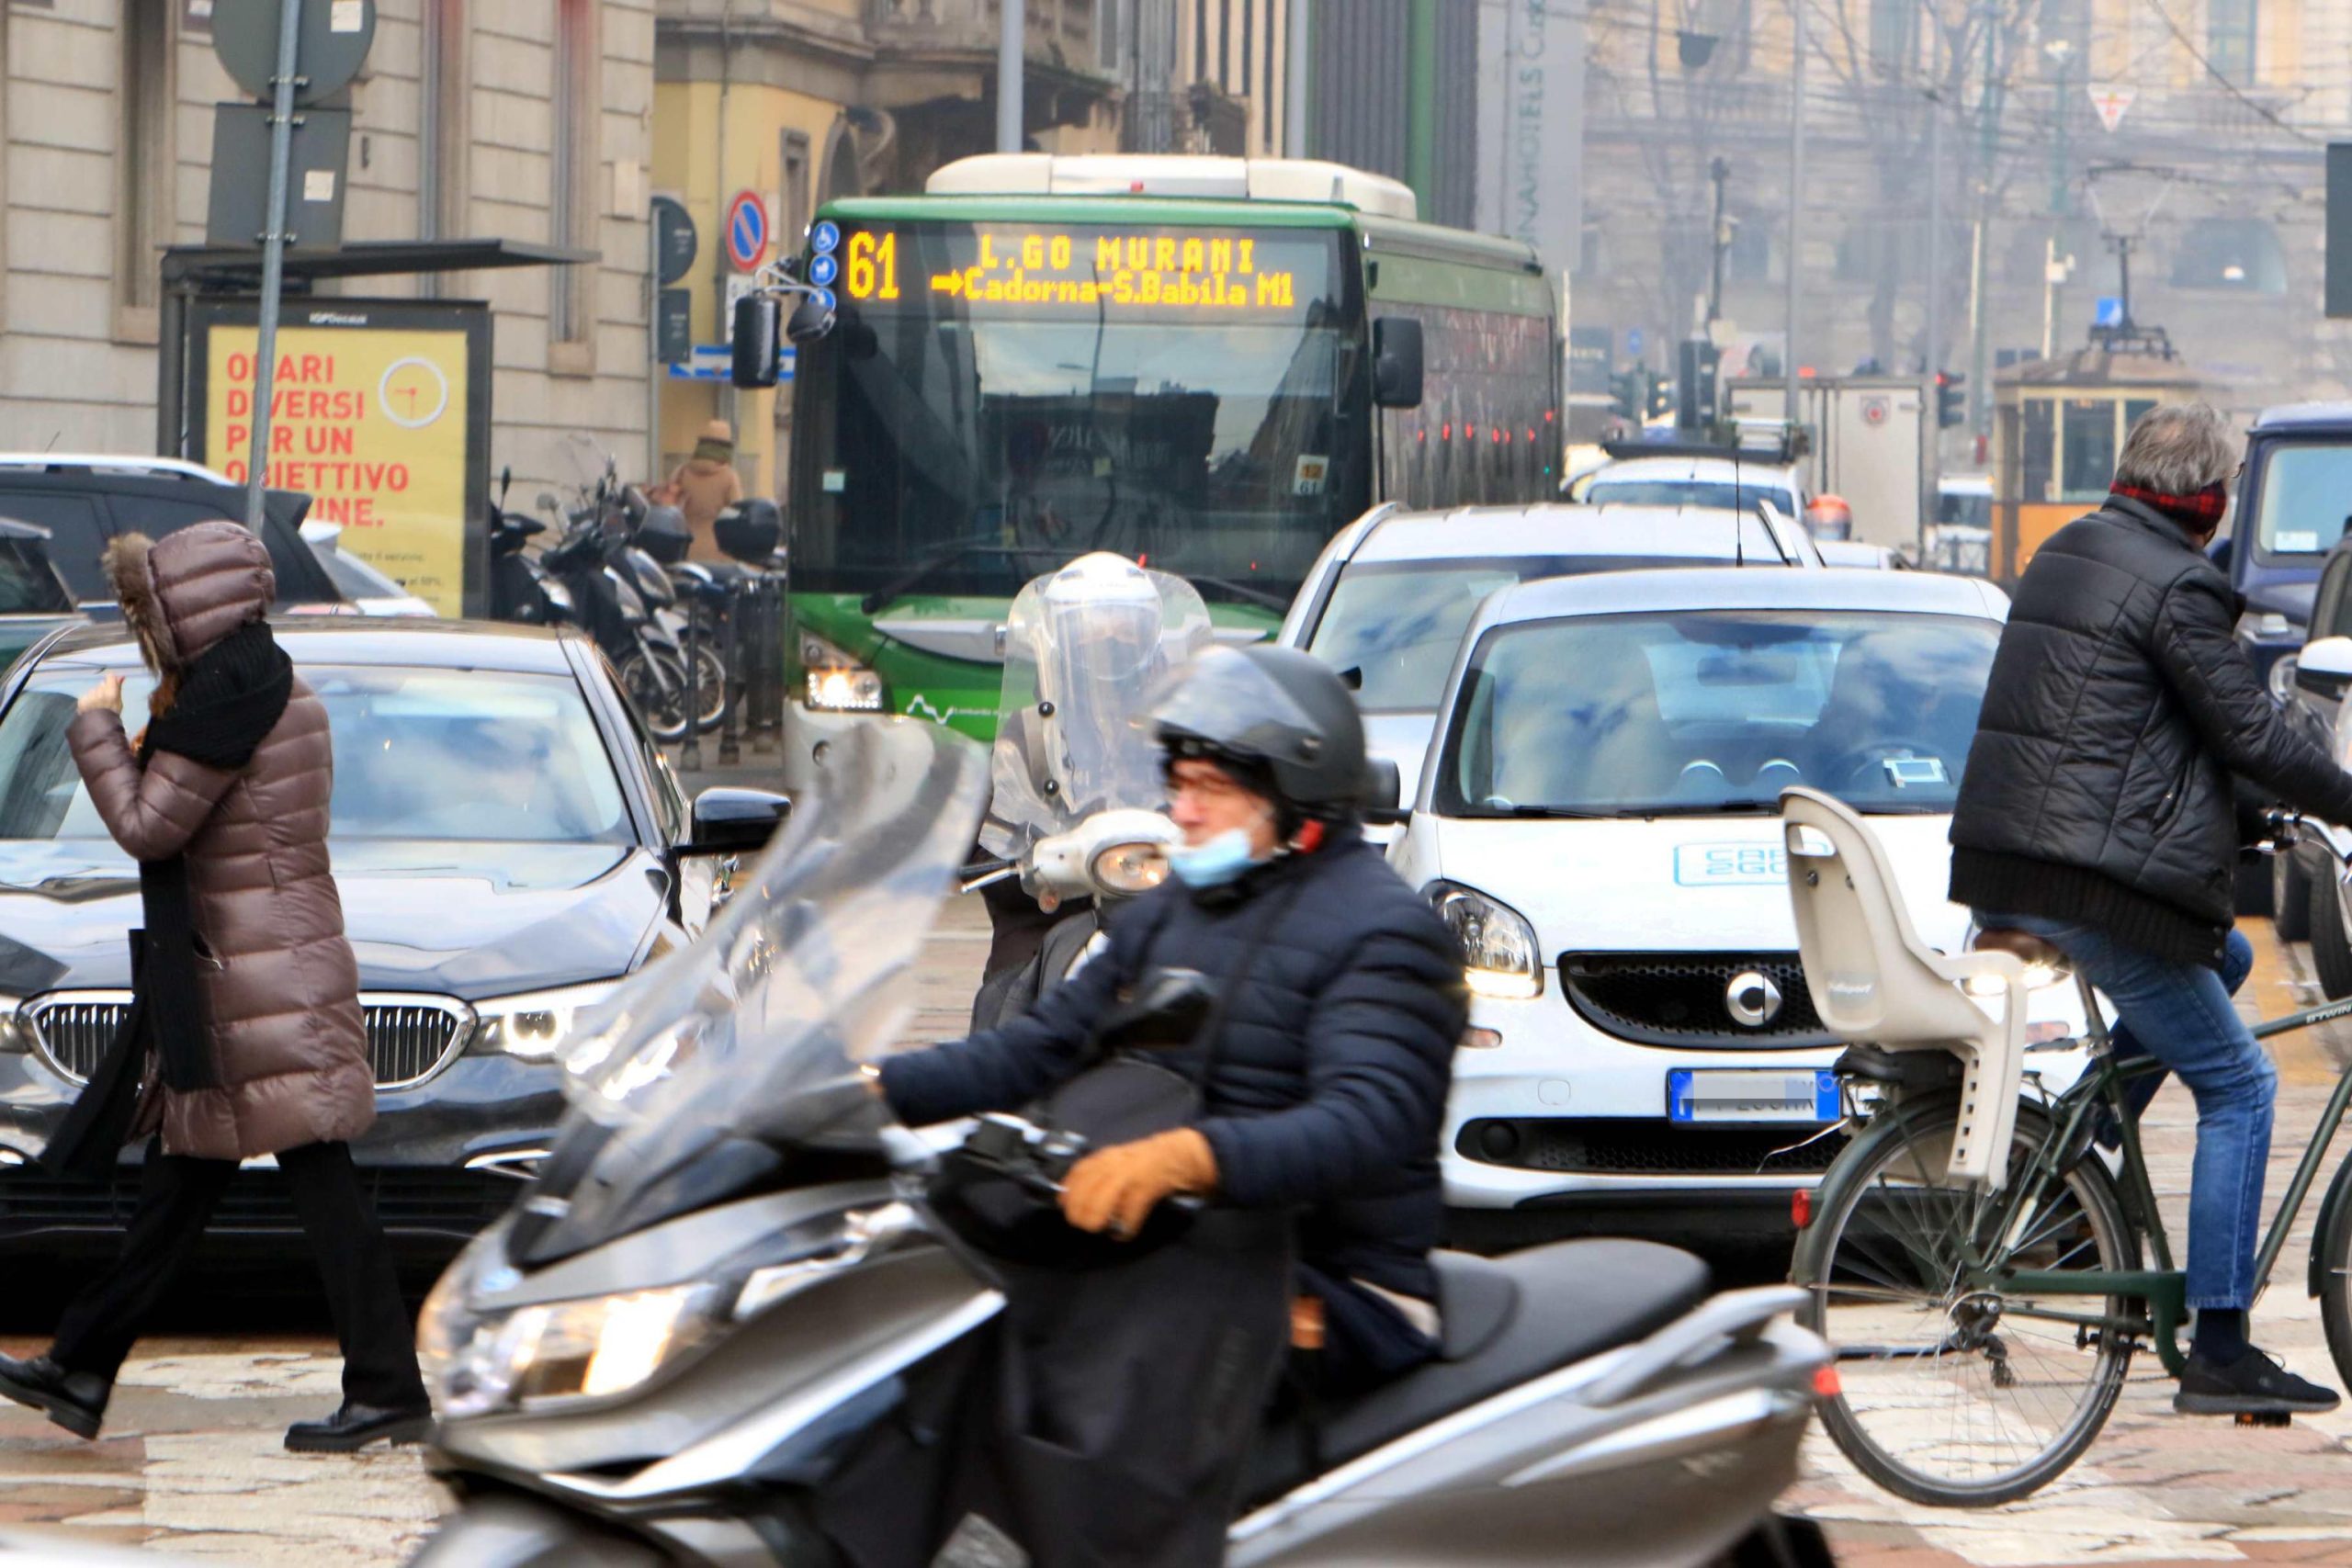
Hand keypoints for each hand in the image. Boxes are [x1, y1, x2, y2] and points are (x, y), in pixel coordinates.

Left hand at [76, 674, 122, 715]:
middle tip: (105, 701)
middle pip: (101, 685)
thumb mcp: (119, 701)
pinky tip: (90, 708)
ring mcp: (90, 696)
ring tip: (97, 706)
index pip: (110, 677)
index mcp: (112, 693)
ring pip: (93, 690)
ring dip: (94, 695)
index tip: (111, 686)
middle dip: (102, 690)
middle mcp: (100, 692)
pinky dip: (87, 700)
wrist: (98, 727)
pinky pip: (86, 696)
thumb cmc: (112, 714)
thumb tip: (120, 676)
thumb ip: (118, 688)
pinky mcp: (81, 700)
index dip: (110, 681)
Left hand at [1059, 1127, 1216, 1239]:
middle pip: (1087, 1188)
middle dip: (1080, 1211)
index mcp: (1106, 1156)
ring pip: (1104, 1197)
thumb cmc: (1145, 1163)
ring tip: (1099, 1229)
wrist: (1180, 1155)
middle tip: (1083, 1225)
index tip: (1064, 1208)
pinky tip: (1124, 1234)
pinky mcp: (1149, 1186)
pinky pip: (1132, 1208)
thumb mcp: (1118, 1161)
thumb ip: (1097, 1175)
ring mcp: (1132, 1173)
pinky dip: (1126, 1225)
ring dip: (1097, 1217)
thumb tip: (1069, 1198)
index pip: (1079, 1172)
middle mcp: (1115, 1162)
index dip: (1068, 1193)